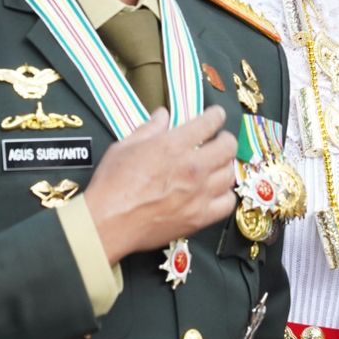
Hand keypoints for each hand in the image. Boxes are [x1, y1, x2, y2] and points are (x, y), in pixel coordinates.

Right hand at [83, 105, 236, 263]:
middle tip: (219, 140)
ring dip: (225, 166)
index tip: (216, 115)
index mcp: (174, 146)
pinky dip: (225, 195)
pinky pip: (227, 203)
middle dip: (226, 139)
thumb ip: (149, 129)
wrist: (108, 223)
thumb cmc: (112, 185)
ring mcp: (199, 194)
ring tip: (217, 166)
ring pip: (230, 174)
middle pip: (228, 146)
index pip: (209, 122)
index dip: (216, 115)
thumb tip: (162, 115)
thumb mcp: (125, 146)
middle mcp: (192, 168)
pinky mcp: (199, 218)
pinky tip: (216, 192)